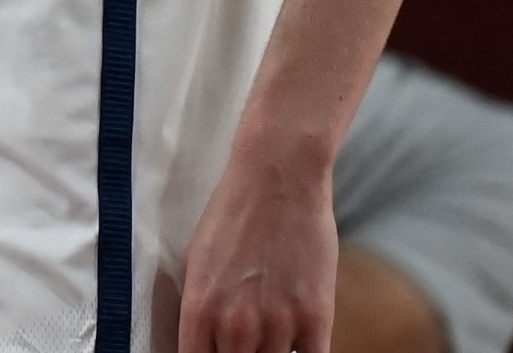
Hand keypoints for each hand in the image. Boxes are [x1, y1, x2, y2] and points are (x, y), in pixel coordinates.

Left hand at [176, 134, 337, 352]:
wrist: (277, 176)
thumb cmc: (232, 214)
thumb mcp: (196, 260)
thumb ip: (200, 309)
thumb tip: (201, 344)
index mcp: (199, 308)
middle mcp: (235, 324)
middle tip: (244, 342)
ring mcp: (277, 325)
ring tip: (269, 336)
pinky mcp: (315, 321)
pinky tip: (298, 345)